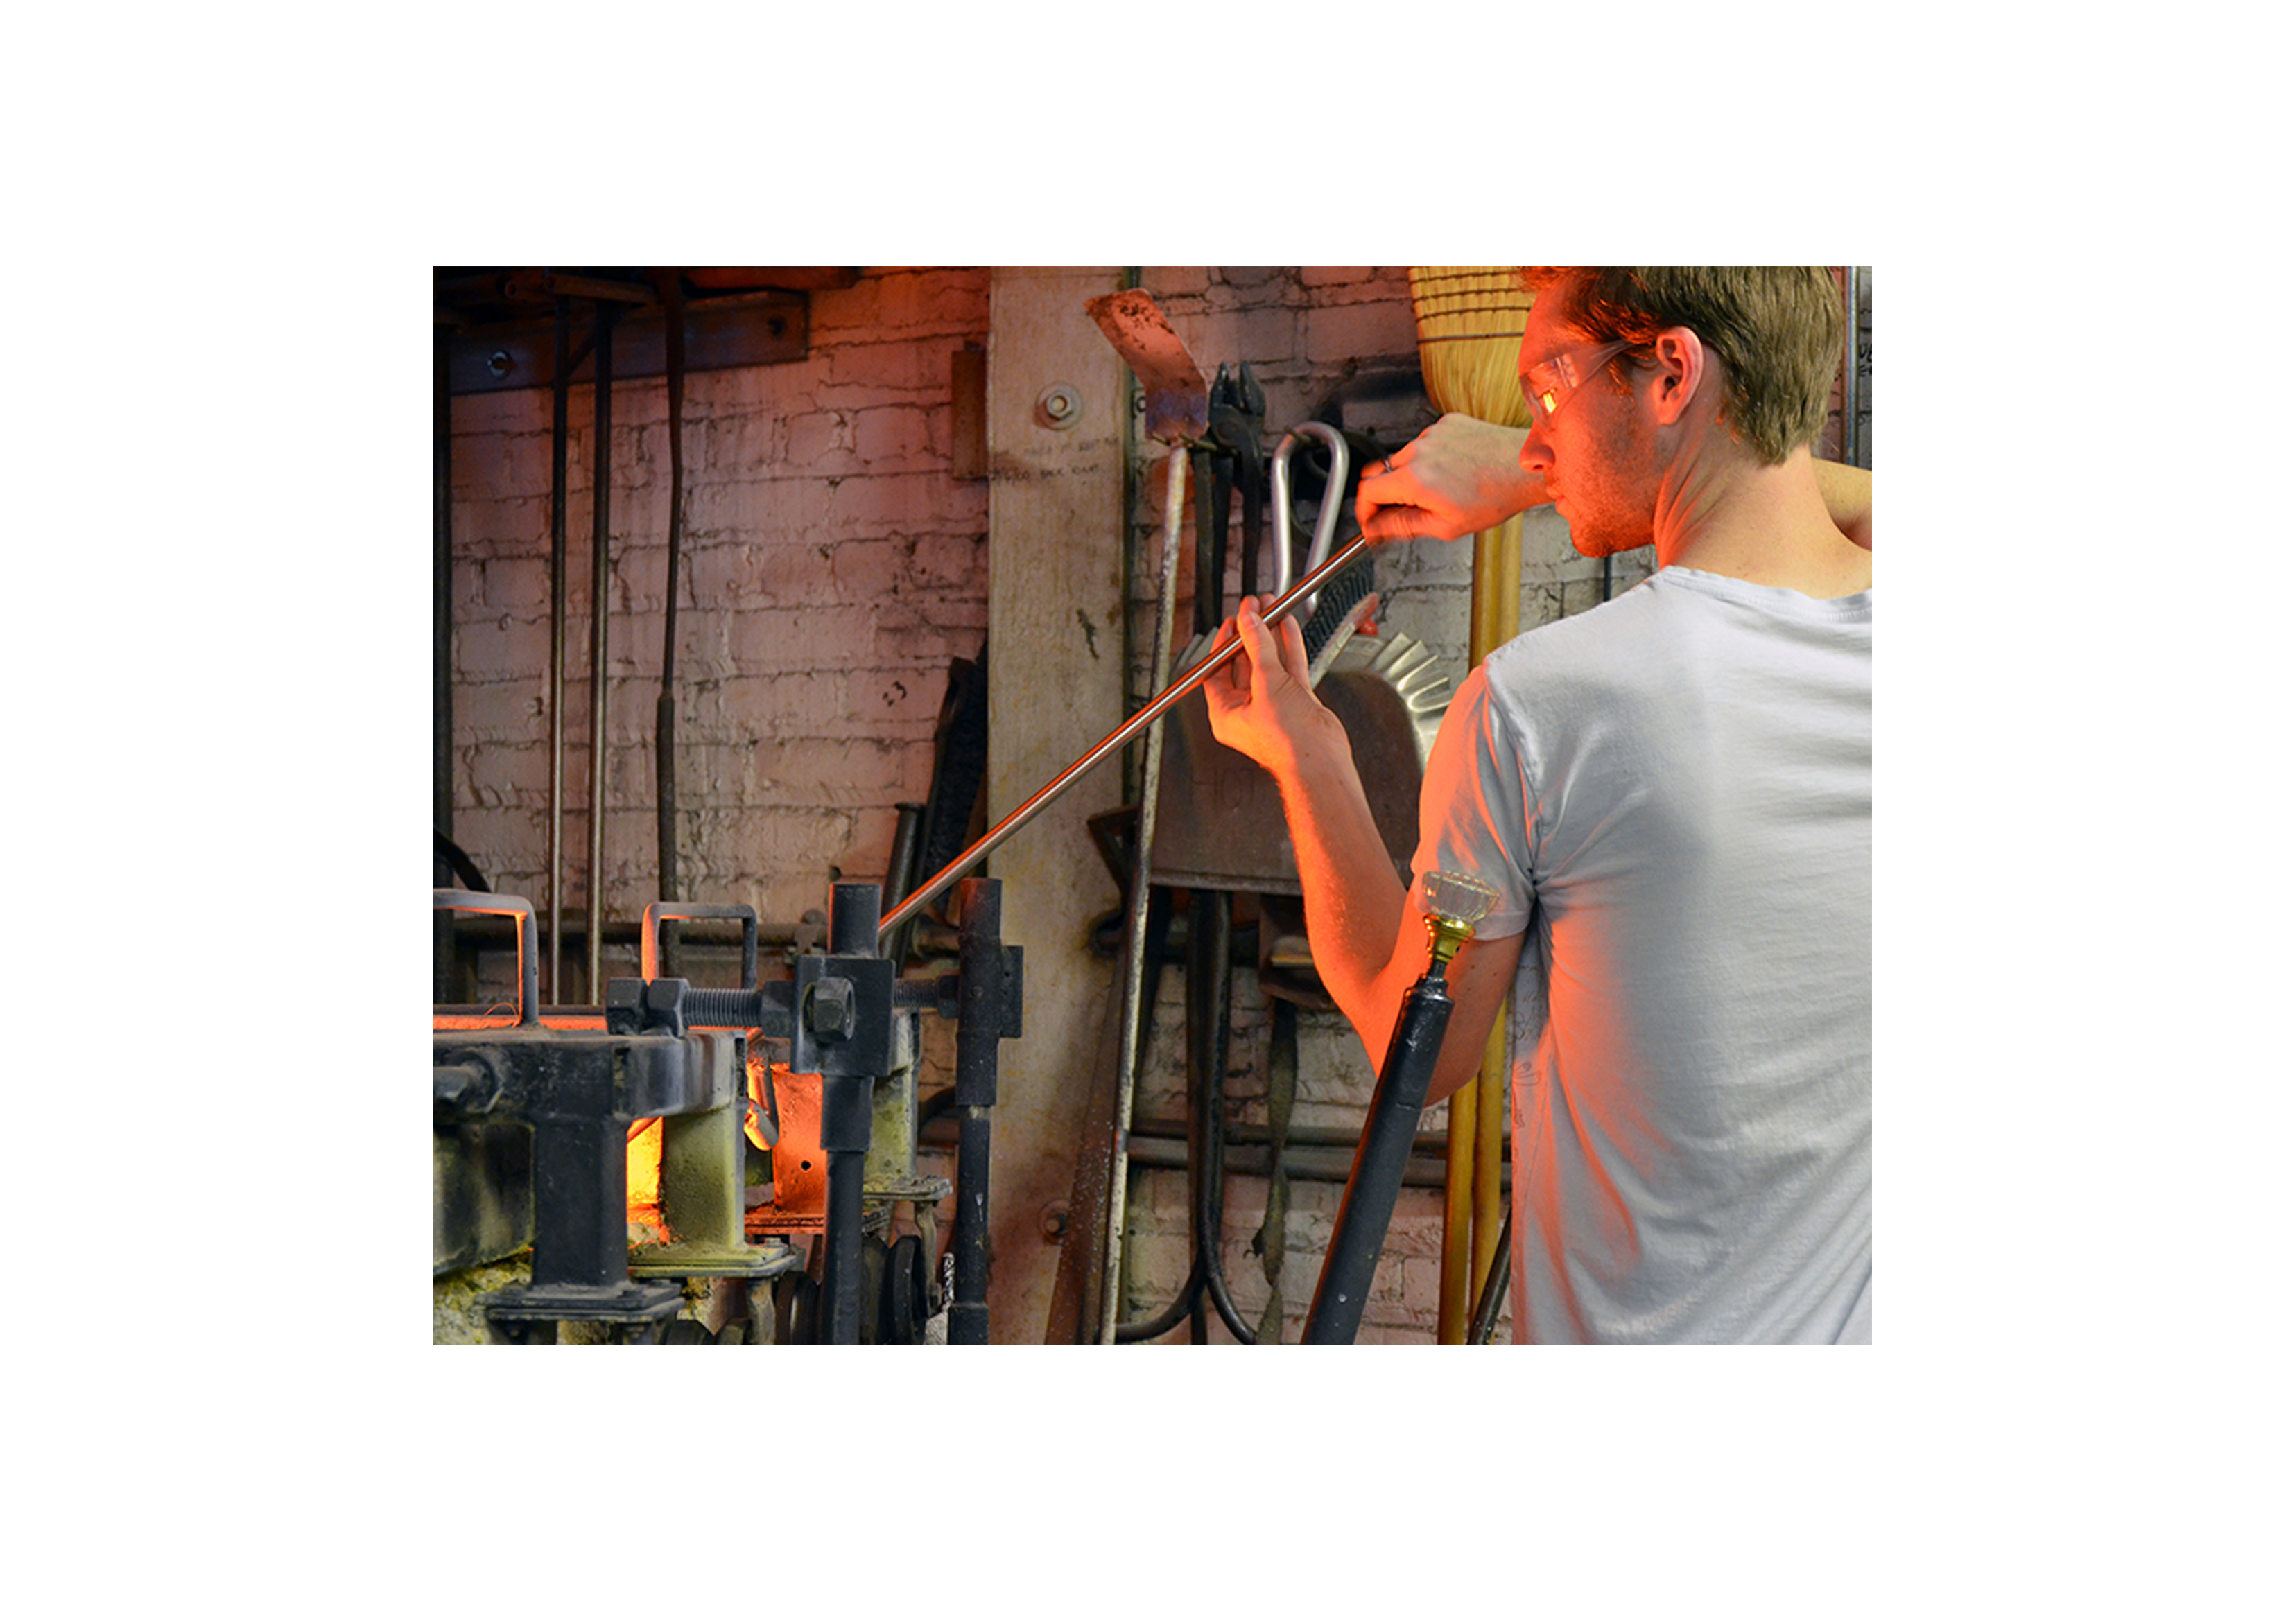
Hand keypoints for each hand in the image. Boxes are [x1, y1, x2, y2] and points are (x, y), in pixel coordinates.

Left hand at [1201, 595, 1329, 781]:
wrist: (1321, 760)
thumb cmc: (1287, 742)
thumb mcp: (1266, 684)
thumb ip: (1258, 647)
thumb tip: (1248, 623)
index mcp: (1226, 714)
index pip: (1216, 670)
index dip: (1223, 643)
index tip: (1232, 622)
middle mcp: (1247, 710)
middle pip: (1243, 663)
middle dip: (1250, 634)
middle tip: (1254, 609)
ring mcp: (1272, 706)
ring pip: (1268, 663)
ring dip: (1270, 636)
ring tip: (1271, 610)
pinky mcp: (1295, 702)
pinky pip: (1289, 669)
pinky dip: (1289, 647)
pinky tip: (1287, 627)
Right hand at [1354, 413, 1546, 541]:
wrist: (1525, 466)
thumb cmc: (1495, 496)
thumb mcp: (1445, 525)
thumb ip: (1403, 525)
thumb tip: (1376, 528)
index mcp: (1414, 478)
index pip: (1367, 491)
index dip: (1364, 510)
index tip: (1370, 520)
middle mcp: (1418, 450)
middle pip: (1382, 473)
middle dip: (1387, 495)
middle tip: (1404, 511)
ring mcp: (1432, 433)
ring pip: (1405, 459)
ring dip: (1412, 476)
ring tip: (1442, 491)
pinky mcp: (1446, 423)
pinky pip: (1426, 444)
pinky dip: (1432, 459)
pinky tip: (1454, 471)